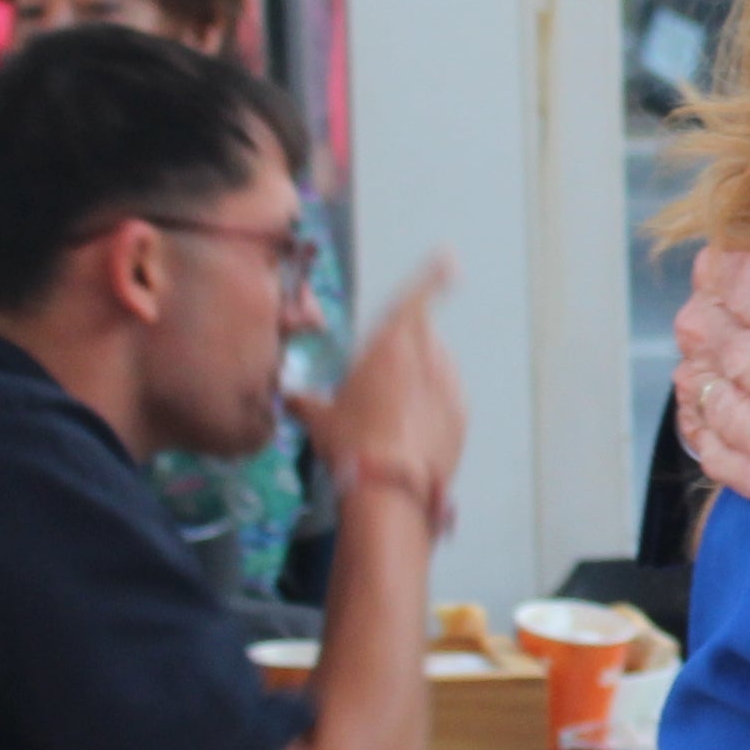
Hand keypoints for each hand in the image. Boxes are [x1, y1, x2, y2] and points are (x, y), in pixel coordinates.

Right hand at [302, 256, 464, 539]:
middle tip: (381, 384)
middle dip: (406, 351)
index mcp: (391, 345)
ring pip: (436, 369)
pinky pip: (446, 401)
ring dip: (420, 380)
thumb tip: (288, 397)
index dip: (432, 276)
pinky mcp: (462, 417)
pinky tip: (410, 432)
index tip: (448, 260)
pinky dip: (433, 407)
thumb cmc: (351, 443)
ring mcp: (449, 387)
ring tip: (391, 417)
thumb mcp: (318, 418)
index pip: (416, 298)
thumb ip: (304, 400)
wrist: (390, 489)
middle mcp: (427, 358)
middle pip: (421, 339)